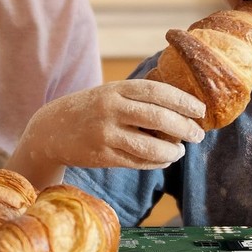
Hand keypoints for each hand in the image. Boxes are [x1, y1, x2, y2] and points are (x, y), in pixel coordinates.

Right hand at [7, 80, 205, 187]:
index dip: (182, 100)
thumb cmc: (90, 108)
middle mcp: (110, 109)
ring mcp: (105, 134)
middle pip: (157, 118)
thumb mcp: (110, 93)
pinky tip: (163, 159)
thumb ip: (138, 98)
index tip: (199, 109)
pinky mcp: (102, 156)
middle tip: (197, 134)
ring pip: (149, 146)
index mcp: (115, 89)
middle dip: (183, 127)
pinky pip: (137, 162)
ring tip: (180, 151)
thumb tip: (181, 109)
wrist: (52, 128)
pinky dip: (155, 162)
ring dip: (171, 150)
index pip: (156, 91)